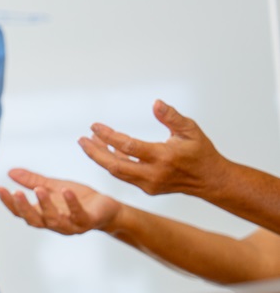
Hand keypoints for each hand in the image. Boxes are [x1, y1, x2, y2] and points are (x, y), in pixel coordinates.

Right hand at [0, 168, 120, 234]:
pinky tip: (66, 190)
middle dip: (24, 207)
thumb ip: (32, 180)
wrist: (107, 209)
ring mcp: (71, 225)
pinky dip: (71, 203)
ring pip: (54, 220)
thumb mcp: (53, 186)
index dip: (10, 203)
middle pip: (34, 220)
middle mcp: (54, 224)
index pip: (21, 213)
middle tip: (16, 193)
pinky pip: (78, 215)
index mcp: (43, 216)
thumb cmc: (78, 198)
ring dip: (45, 205)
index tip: (0, 188)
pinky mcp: (88, 221)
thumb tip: (10, 172)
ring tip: (39, 188)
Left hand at [80, 99, 227, 195]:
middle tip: (81, 139)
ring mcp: (149, 184)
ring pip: (117, 172)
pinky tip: (107, 150)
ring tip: (88, 142)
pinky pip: (125, 175)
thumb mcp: (191, 130)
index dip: (109, 136)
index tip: (94, 126)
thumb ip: (172, 117)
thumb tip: (156, 103)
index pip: (128, 146)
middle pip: (115, 165)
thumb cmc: (201, 152)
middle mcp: (153, 174)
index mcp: (163, 157)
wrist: (210, 180)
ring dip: (101, 157)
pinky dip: (114, 163)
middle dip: (95, 152)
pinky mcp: (147, 188)